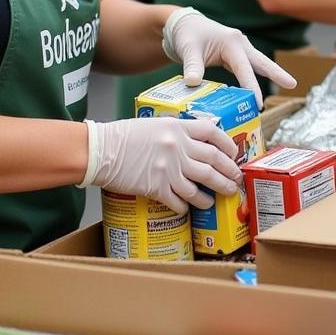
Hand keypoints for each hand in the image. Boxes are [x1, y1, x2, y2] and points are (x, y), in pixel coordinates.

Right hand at [80, 117, 243, 214]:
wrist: (100, 150)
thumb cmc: (123, 136)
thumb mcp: (154, 125)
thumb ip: (177, 131)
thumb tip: (195, 140)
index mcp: (177, 127)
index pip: (212, 132)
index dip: (227, 144)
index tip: (233, 154)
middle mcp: (178, 147)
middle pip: (213, 161)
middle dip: (228, 173)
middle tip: (235, 181)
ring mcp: (169, 168)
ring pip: (201, 185)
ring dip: (212, 195)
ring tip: (216, 200)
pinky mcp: (157, 188)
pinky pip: (179, 201)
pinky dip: (185, 207)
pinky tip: (187, 209)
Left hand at [162, 7, 295, 107]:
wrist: (184, 24)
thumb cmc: (187, 34)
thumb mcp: (188, 49)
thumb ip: (192, 66)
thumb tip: (193, 83)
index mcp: (231, 41)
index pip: (244, 68)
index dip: (251, 86)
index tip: (257, 103)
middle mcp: (240, 44)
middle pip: (262, 61)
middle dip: (277, 73)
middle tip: (293, 84)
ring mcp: (239, 49)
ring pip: (258, 63)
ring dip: (272, 74)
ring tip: (289, 85)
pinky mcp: (235, 55)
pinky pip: (248, 68)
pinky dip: (254, 78)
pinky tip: (257, 91)